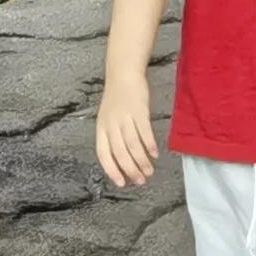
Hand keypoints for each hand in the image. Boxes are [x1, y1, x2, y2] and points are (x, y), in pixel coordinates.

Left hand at [97, 76, 158, 190]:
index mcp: (101, 128)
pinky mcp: (138, 110)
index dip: (112, 170)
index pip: (104, 154)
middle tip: (141, 180)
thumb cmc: (116, 98)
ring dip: (141, 161)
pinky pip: (144, 131)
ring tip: (149, 171)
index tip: (122, 183)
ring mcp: (124, 117)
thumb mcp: (108, 118)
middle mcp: (111, 124)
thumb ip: (113, 137)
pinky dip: (149, 144)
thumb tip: (123, 161)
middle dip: (130, 169)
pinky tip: (154, 153)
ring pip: (132, 145)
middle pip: (120, 152)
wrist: (123, 73)